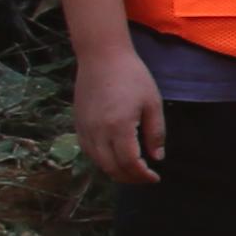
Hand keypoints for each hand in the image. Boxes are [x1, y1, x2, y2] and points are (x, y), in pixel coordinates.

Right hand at [73, 43, 168, 186]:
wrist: (101, 56)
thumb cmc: (132, 76)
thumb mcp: (152, 103)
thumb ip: (155, 133)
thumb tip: (157, 157)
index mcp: (119, 126)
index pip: (129, 163)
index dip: (142, 175)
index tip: (155, 177)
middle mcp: (98, 132)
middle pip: (112, 168)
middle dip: (130, 178)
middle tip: (145, 177)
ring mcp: (85, 129)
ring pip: (98, 163)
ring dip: (116, 172)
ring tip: (132, 171)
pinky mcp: (78, 124)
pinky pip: (88, 151)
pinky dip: (102, 161)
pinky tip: (115, 158)